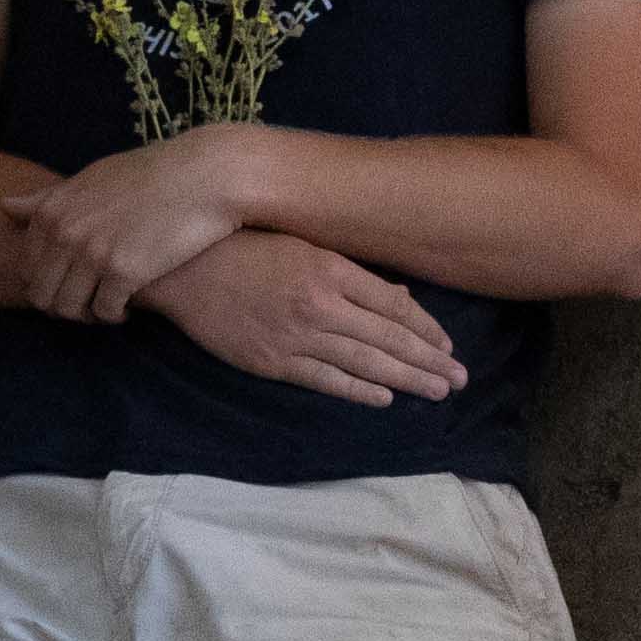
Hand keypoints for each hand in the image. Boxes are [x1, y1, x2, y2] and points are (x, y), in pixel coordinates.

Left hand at [9, 127, 260, 321]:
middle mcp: (66, 232)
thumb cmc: (150, 176)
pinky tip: (130, 307)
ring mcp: (93, 253)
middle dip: (62, 305)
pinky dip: (115, 316)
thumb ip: (47, 199)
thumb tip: (4, 206)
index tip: (73, 282)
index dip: (47, 283)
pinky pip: (105, 312)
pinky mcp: (125, 273)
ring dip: (87, 315)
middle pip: (42, 294)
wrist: (204, 177)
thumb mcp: (92, 179)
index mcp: (53, 210)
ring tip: (108, 306)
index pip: (26, 267)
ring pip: (70, 309)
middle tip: (89, 302)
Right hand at [139, 226, 462, 407]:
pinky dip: (359, 391)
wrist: (181, 270)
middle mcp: (319, 305)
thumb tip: (398, 295)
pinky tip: (386, 397)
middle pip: (388, 339)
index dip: (426, 328)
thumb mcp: (301, 243)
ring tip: (437, 391)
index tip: (448, 345)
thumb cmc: (241, 246)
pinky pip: (326, 380)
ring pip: (365, 364)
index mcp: (328, 268)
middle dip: (429, 361)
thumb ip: (348, 271)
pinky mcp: (273, 362)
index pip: (393, 305)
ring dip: (407, 380)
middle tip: (460, 379)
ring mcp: (296, 337)